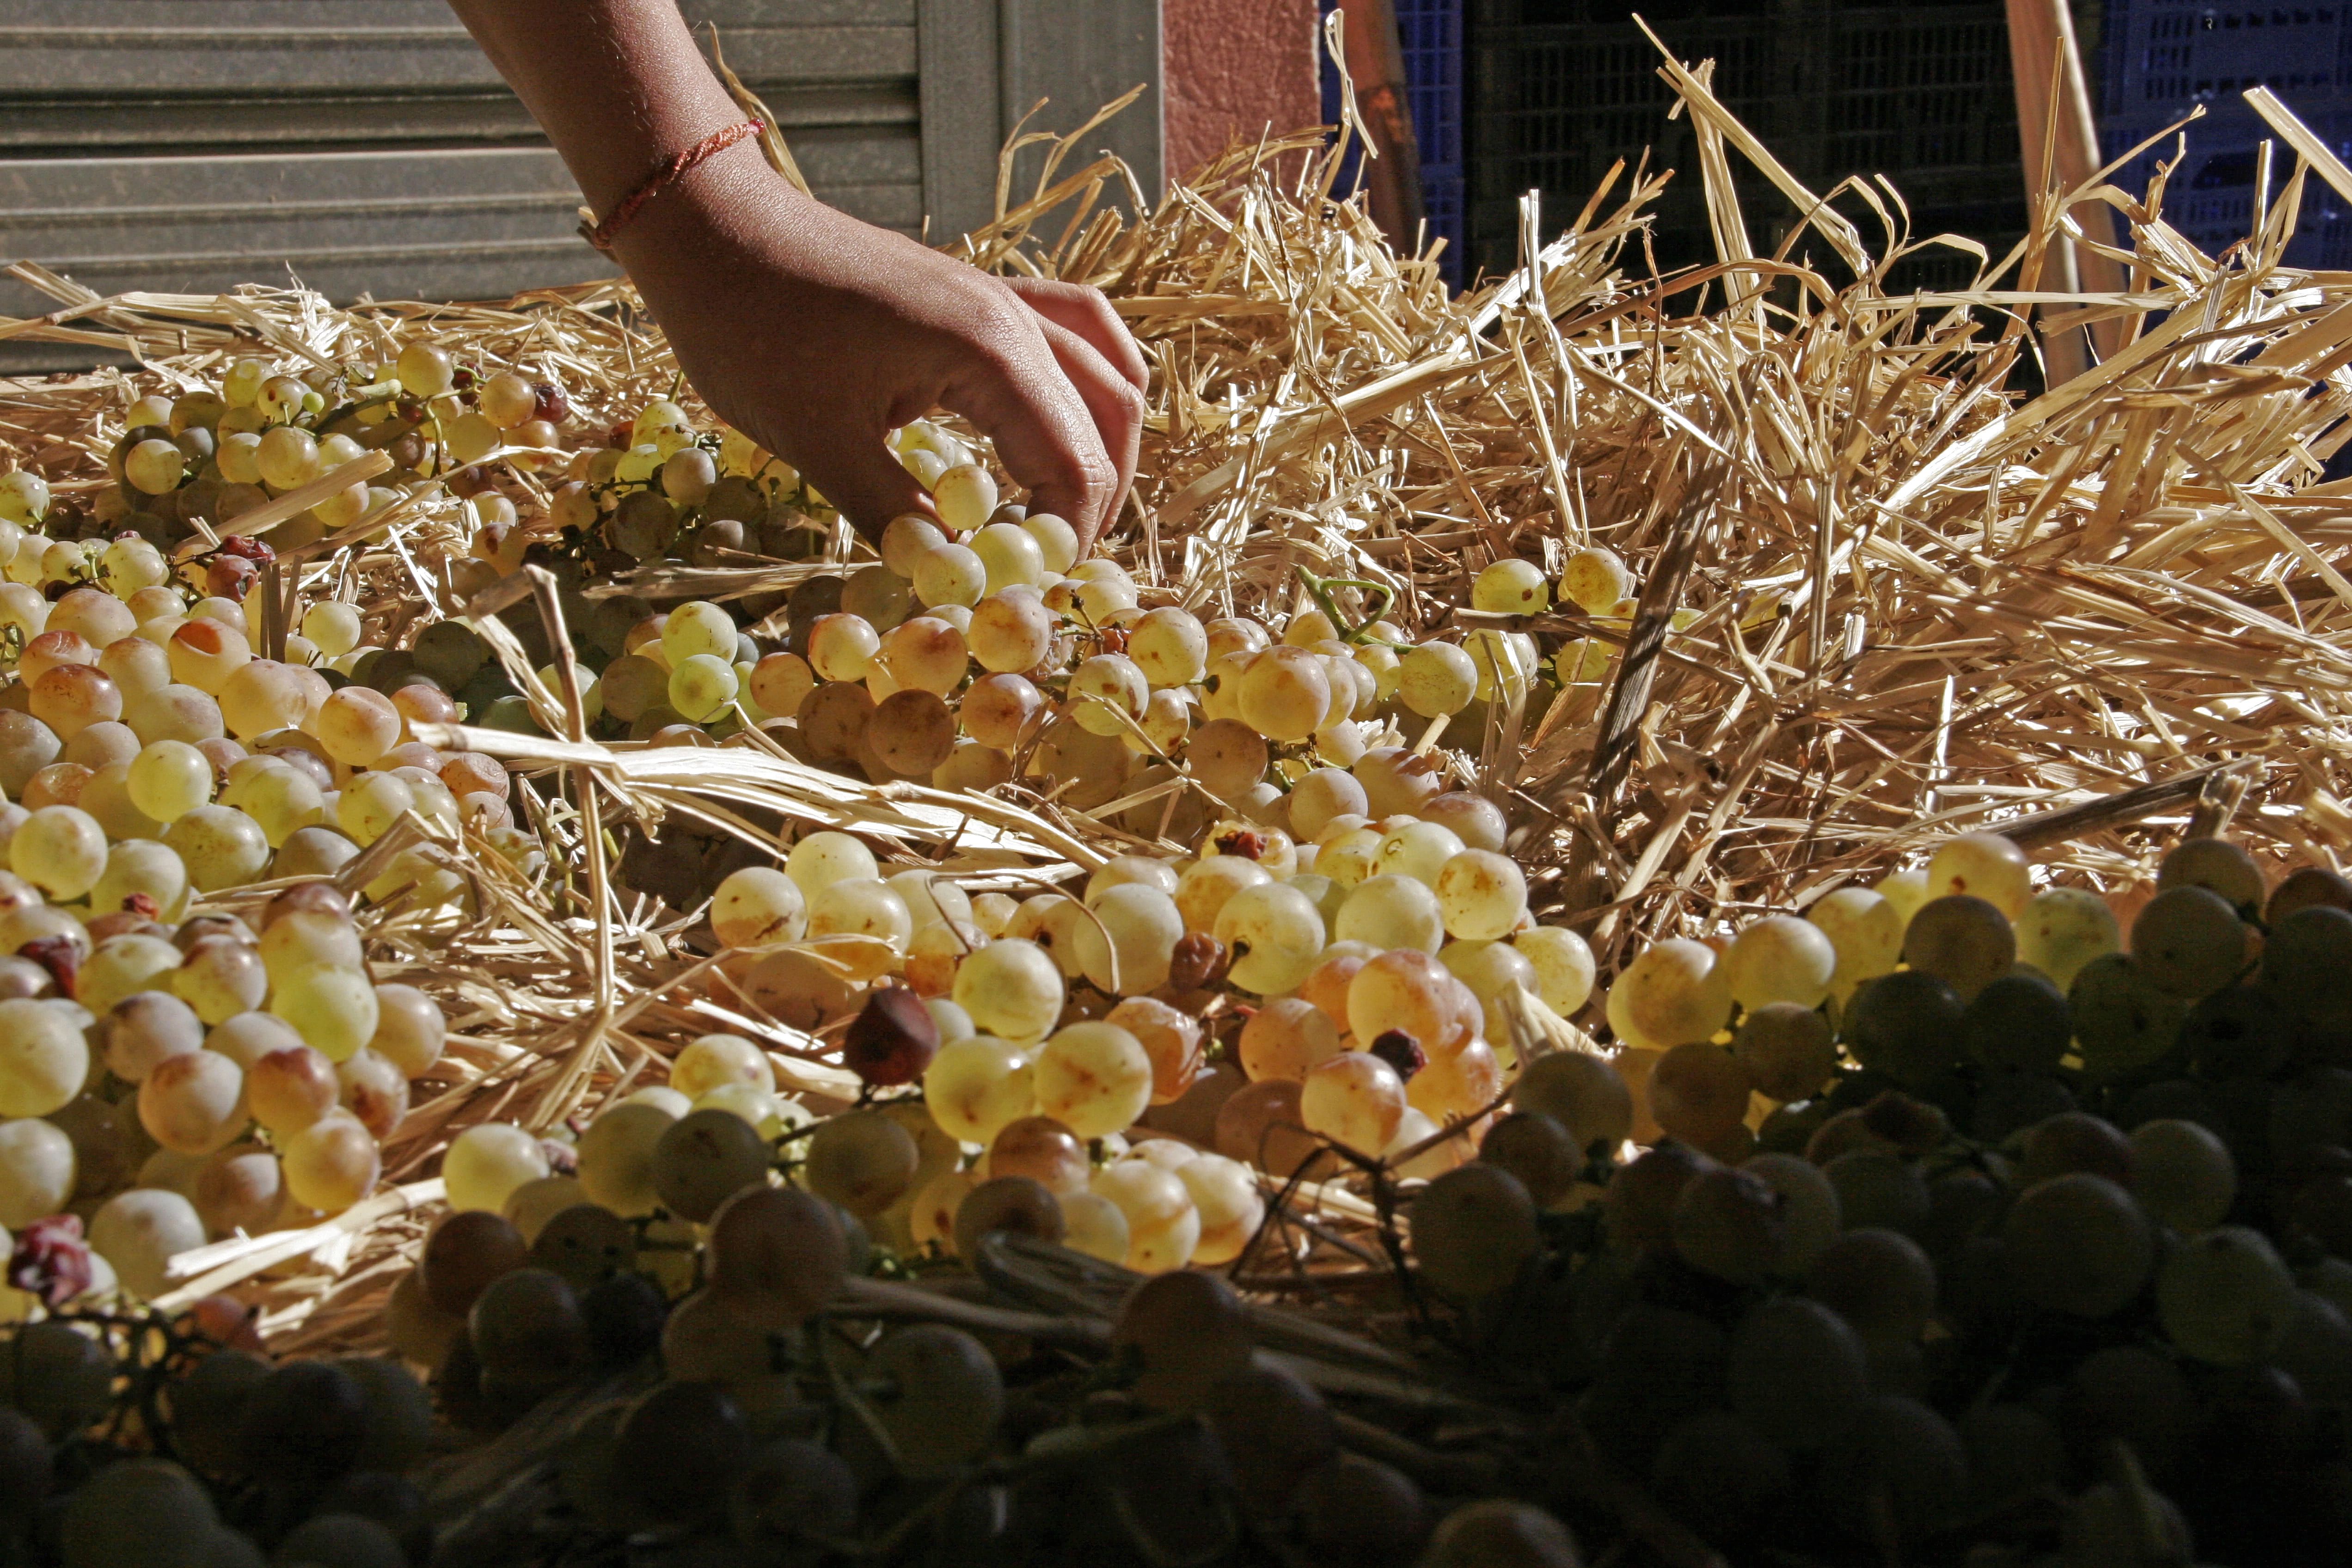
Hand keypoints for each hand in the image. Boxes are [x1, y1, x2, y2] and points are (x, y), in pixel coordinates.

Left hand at [613, 143, 1146, 553]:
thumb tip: (950, 577)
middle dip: (1096, 497)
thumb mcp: (818, 442)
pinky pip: (1071, 327)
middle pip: (1107, 413)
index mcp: (986, 352)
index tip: (1034, 585)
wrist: (711, 225)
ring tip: (1074, 504)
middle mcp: (1011, 316)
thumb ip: (895, 514)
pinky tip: (1068, 418)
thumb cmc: (752, 329)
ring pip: (1105, 365)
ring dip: (1105, 439)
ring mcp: (998, 294)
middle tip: (1056, 561)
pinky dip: (1087, 379)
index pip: (1071, 460)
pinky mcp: (975, 290)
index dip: (1066, 534)